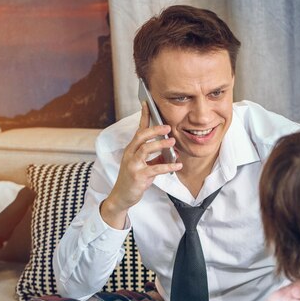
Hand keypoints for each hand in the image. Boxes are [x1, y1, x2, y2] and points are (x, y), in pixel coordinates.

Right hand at [101, 102, 181, 228]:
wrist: (122, 197)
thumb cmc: (133, 181)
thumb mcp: (144, 166)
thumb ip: (155, 158)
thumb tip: (171, 152)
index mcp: (131, 149)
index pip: (138, 130)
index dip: (143, 116)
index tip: (147, 103)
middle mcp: (130, 154)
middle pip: (141, 136)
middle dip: (154, 129)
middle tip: (168, 126)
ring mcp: (132, 165)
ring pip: (146, 149)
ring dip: (160, 145)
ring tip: (172, 142)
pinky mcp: (138, 176)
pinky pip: (154, 169)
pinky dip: (167, 166)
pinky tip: (177, 165)